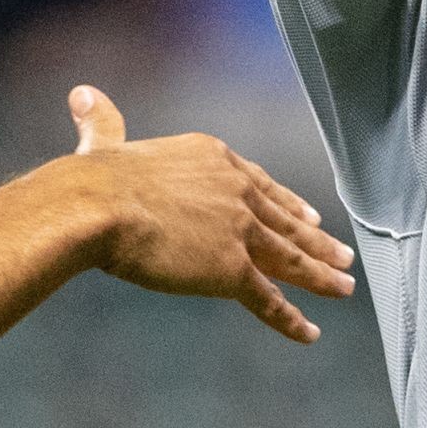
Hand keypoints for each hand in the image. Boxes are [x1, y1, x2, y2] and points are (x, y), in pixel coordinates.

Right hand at [58, 86, 354, 341]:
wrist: (98, 206)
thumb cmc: (95, 178)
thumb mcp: (105, 142)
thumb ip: (103, 122)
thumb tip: (82, 95)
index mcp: (212, 158)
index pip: (259, 184)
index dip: (286, 202)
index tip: (309, 214)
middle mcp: (236, 191)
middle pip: (285, 221)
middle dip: (317, 239)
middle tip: (343, 252)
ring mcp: (239, 231)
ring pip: (290, 258)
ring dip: (321, 275)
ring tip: (344, 287)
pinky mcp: (231, 269)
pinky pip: (268, 299)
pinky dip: (291, 319)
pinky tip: (309, 332)